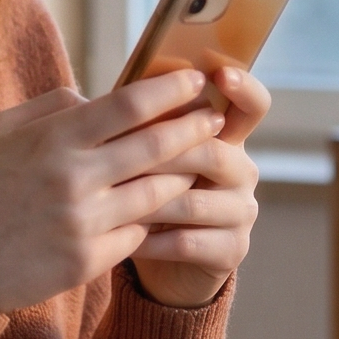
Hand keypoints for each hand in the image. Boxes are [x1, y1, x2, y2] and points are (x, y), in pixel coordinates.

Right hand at [0, 70, 222, 313]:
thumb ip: (50, 108)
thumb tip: (96, 97)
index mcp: (53, 139)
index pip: (129, 104)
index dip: (170, 90)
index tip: (195, 81)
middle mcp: (74, 178)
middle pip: (156, 146)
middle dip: (194, 128)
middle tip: (214, 118)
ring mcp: (84, 223)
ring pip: (156, 194)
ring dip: (181, 176)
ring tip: (194, 163)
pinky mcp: (87, 263)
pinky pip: (136, 236)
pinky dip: (146, 221)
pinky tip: (155, 213)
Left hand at [131, 64, 269, 308]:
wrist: (164, 264)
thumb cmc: (149, 195)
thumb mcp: (147, 155)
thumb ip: (139, 125)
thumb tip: (86, 92)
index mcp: (227, 139)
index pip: (252, 106)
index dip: (244, 88)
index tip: (221, 74)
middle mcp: (243, 172)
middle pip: (211, 152)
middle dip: (162, 154)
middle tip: (120, 156)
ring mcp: (242, 212)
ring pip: (193, 201)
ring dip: (149, 201)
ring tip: (112, 200)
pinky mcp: (232, 251)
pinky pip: (187, 241)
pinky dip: (150, 240)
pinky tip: (123, 236)